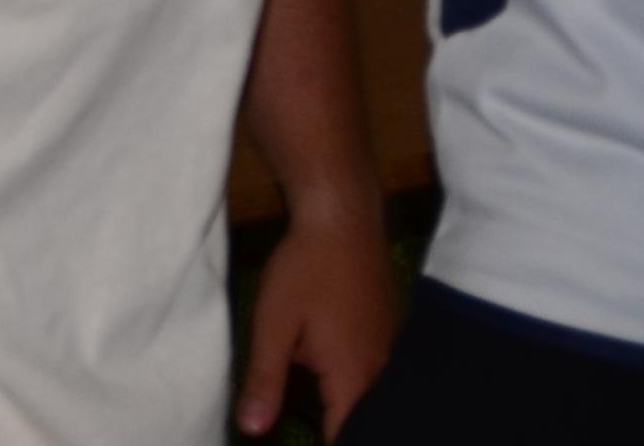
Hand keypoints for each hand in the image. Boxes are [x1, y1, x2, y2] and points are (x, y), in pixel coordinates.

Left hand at [237, 200, 394, 437]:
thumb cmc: (304, 271)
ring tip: (318, 412)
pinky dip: (359, 390)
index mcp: (354, 377)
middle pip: (366, 423)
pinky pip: (379, 379)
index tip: (300, 444)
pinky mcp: (389, 337)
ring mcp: (391, 355)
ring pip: (374, 402)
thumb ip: (264, 379)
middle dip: (339, 431)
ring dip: (350, 412)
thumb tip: (252, 429)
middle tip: (310, 426)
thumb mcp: (272, 324)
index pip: (346, 437)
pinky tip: (335, 386)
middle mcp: (382, 373)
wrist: (343, 220)